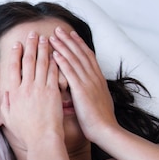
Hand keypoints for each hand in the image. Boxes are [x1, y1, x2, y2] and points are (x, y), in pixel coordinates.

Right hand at [1, 31, 63, 147]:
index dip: (15, 54)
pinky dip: (55, 61)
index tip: (17, 44)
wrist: (42, 139)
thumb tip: (1, 92)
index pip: (13, 68)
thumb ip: (4, 103)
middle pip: (27, 61)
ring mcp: (40, 88)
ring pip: (42, 63)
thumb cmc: (26, 132)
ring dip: (43, 49)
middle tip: (32, 34)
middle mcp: (26, 88)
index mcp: (13, 93)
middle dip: (30, 45)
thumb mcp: (8, 118)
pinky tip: (56, 53)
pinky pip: (54, 72)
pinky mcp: (53, 91)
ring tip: (45, 39)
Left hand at [49, 26, 117, 141]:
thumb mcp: (96, 102)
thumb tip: (84, 91)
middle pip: (80, 54)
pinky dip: (63, 62)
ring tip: (53, 36)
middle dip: (69, 40)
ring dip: (63, 47)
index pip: (87, 57)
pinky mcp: (81, 90)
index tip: (71, 35)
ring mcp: (88, 83)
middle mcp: (94, 77)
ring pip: (75, 60)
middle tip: (59, 29)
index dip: (79, 44)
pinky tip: (55, 54)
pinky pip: (71, 73)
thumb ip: (89, 93)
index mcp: (97, 79)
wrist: (105, 130)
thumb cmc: (99, 121)